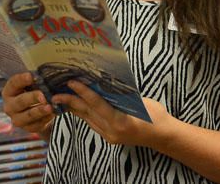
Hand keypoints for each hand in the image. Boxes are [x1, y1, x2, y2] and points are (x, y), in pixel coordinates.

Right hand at [2, 72, 54, 138]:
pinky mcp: (27, 128)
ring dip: (39, 111)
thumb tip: (47, 77)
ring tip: (50, 107)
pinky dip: (45, 120)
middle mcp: (9, 106)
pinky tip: (52, 115)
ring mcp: (17, 119)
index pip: (13, 83)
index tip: (31, 76)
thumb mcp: (33, 84)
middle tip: (43, 96)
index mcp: (9, 91)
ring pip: (28, 116)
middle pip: (20, 101)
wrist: (36, 110)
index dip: (21, 79)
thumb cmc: (33, 92)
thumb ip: (37, 81)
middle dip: (32, 98)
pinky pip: (35, 125)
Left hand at [52, 80, 170, 147]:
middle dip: (70, 101)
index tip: (71, 82)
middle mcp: (112, 131)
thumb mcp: (139, 101)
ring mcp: (109, 136)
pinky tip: (75, 106)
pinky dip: (83, 113)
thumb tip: (103, 82)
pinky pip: (92, 123)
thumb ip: (120, 95)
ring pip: (87, 119)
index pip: (97, 104)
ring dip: (73, 108)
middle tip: (55, 92)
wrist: (163, 136)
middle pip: (87, 113)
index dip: (83, 91)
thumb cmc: (155, 115)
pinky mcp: (109, 137)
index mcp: (120, 121)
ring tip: (60, 98)